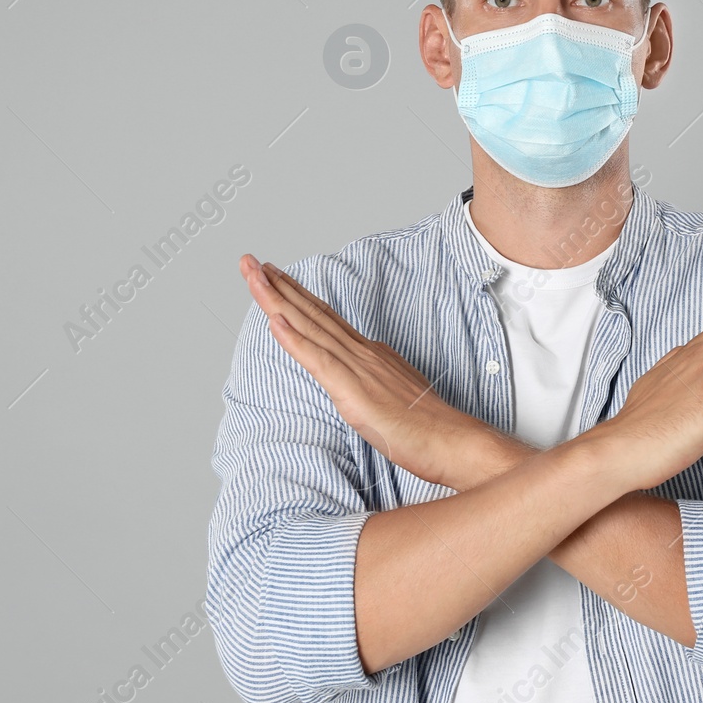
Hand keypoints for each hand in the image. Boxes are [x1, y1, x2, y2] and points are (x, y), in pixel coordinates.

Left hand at [239, 254, 499, 485]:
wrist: (451, 440)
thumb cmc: (428, 428)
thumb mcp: (394, 397)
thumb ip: (373, 384)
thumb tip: (359, 385)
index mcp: (370, 354)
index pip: (326, 319)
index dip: (299, 297)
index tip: (276, 277)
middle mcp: (362, 352)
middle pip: (312, 313)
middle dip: (278, 286)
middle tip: (251, 262)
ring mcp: (357, 368)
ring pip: (309, 327)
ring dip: (277, 300)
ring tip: (254, 276)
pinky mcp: (353, 390)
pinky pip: (317, 359)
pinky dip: (293, 339)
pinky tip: (273, 320)